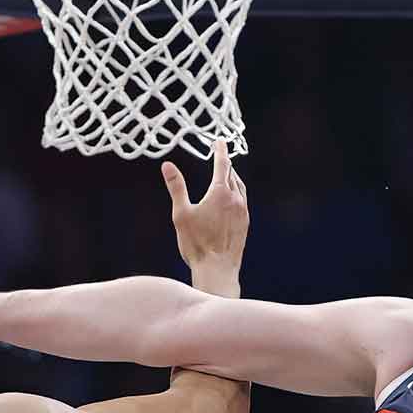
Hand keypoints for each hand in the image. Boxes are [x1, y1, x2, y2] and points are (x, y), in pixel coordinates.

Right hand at [162, 141, 246, 295]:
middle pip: (233, 174)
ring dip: (233, 178)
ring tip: (227, 175)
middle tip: (221, 156)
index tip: (220, 142)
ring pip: (240, 188)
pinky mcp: (245, 224)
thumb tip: (167, 165)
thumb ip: (176, 187)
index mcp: (220, 193)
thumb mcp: (181, 214)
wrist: (217, 270)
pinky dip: (237, 193)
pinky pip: (243, 201)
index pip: (222, 164)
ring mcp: (243, 212)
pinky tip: (231, 200)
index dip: (220, 151)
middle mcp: (236, 200)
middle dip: (226, 164)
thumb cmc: (197, 244)